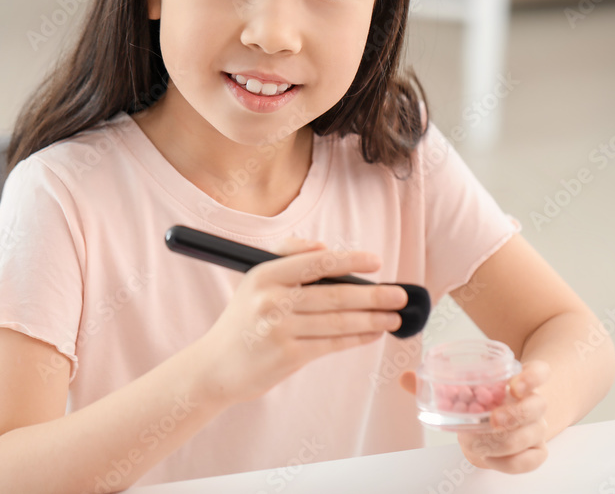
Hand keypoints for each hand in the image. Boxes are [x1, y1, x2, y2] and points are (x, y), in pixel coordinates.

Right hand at [196, 237, 408, 404]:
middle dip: (373, 295)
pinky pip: (332, 344)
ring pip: (338, 322)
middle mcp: (271, 300)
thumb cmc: (245, 320)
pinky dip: (357, 338)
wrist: (216, 367)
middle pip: (334, 294)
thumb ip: (288, 256)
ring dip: (372, 319)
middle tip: (398, 295)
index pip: (316, 262)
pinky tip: (373, 334)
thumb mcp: (256, 280)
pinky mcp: (287, 356)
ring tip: (393, 317)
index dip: (350, 261)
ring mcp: (280, 330)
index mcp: (265, 274)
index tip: (376, 262)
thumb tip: (325, 248)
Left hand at [399, 359, 550, 473]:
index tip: (514, 384)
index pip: (540, 372)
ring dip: (503, 442)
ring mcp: (538, 427)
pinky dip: (510, 462)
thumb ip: (439, 385)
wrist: (510, 420)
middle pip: (538, 406)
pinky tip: (490, 459)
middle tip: (493, 420)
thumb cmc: (488, 402)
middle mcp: (534, 403)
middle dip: (516, 414)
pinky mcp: (536, 450)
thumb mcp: (468, 389)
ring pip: (531, 435)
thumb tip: (405, 378)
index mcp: (521, 381)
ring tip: (476, 443)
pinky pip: (530, 460)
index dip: (532, 377)